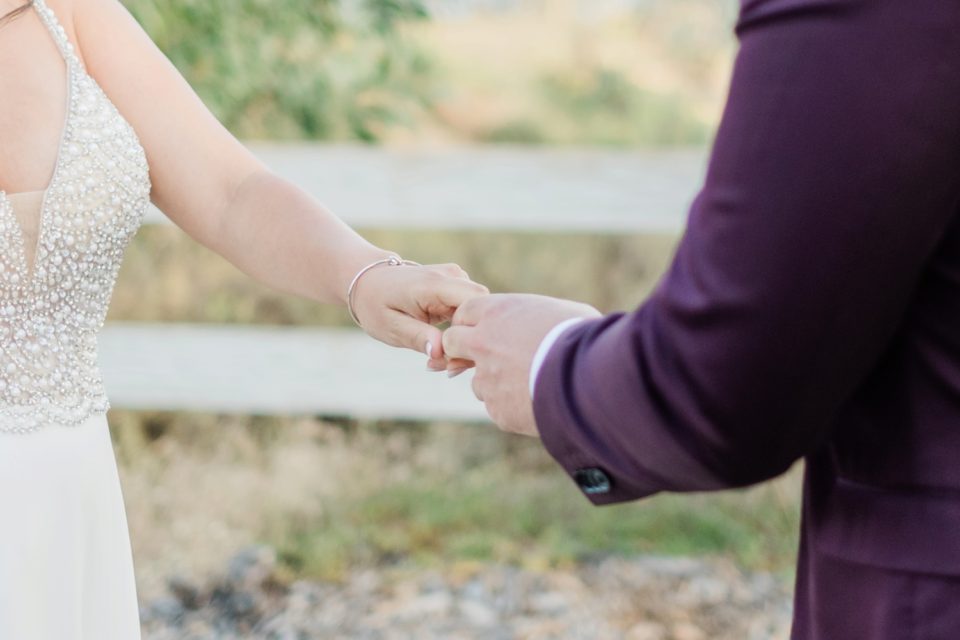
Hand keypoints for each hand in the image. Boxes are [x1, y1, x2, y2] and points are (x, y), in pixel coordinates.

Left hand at [350, 261, 488, 363]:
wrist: (368, 280)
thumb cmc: (376, 304)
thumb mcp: (390, 326)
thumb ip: (417, 337)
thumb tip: (440, 352)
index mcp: (434, 284)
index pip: (475, 306)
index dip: (471, 336)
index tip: (450, 362)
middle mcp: (452, 276)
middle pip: (482, 312)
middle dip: (469, 343)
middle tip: (446, 369)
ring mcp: (458, 278)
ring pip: (478, 315)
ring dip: (464, 341)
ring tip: (438, 361)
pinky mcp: (458, 286)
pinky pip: (470, 313)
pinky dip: (460, 333)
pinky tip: (441, 350)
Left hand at [442, 294, 600, 435]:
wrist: (588, 378)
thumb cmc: (582, 337)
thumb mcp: (561, 312)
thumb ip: (537, 317)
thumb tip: (547, 321)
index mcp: (496, 312)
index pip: (464, 312)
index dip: (472, 322)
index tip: (483, 330)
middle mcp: (482, 344)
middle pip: (452, 343)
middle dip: (462, 351)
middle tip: (486, 357)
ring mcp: (486, 379)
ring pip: (478, 382)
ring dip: (494, 384)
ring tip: (529, 384)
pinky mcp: (497, 409)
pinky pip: (498, 408)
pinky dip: (513, 407)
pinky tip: (537, 402)